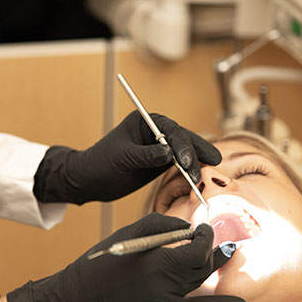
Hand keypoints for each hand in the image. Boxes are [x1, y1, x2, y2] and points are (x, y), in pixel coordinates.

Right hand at [5, 213, 244, 301]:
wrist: (83, 295)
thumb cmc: (102, 260)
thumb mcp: (130, 233)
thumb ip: (161, 225)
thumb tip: (185, 225)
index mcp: (159, 264)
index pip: (198, 251)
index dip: (205, 238)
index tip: (202, 226)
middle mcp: (167, 285)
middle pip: (203, 266)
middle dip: (211, 248)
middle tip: (211, 234)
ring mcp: (166, 299)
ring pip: (200, 281)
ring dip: (215, 265)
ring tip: (229, 251)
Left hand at [33, 110, 221, 203]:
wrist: (90, 180)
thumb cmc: (100, 163)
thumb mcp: (123, 158)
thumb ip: (146, 155)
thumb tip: (169, 154)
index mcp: (144, 121)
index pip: (170, 129)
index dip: (182, 144)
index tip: (186, 162)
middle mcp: (155, 132)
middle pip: (183, 139)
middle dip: (196, 152)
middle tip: (211, 164)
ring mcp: (159, 147)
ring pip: (185, 152)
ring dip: (196, 163)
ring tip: (207, 175)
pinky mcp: (160, 163)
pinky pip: (180, 165)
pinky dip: (189, 172)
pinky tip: (199, 180)